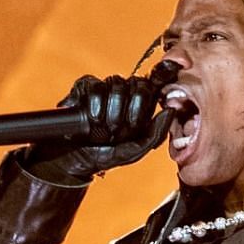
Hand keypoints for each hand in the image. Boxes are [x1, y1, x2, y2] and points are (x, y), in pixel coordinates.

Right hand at [20, 72, 173, 185]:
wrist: (73, 159)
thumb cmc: (105, 155)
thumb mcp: (135, 151)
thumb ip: (155, 134)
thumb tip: (170, 111)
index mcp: (140, 105)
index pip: (150, 88)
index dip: (142, 103)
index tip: (131, 125)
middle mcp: (124, 93)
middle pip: (136, 84)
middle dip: (127, 112)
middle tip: (117, 130)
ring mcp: (104, 87)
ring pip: (116, 84)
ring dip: (109, 113)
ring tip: (101, 129)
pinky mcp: (85, 86)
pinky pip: (95, 86)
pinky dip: (94, 106)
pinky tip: (91, 120)